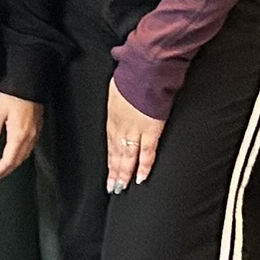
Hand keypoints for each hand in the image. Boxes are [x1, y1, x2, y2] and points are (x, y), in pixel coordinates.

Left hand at [0, 92, 40, 180]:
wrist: (30, 81)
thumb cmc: (13, 93)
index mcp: (19, 135)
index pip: (9, 160)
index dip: (0, 171)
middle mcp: (30, 136)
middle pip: (18, 160)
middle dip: (7, 170)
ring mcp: (36, 132)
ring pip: (25, 155)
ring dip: (14, 163)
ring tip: (3, 166)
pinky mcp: (38, 126)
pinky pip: (30, 146)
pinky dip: (21, 154)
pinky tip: (15, 151)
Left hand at [105, 79, 166, 193]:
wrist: (144, 71)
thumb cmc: (132, 76)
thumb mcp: (117, 89)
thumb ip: (119, 98)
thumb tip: (120, 94)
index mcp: (113, 117)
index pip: (110, 144)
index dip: (110, 159)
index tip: (109, 172)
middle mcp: (121, 127)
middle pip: (116, 154)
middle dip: (114, 172)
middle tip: (112, 187)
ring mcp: (135, 130)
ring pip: (127, 157)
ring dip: (124, 173)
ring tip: (121, 187)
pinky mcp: (151, 130)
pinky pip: (147, 152)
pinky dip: (144, 166)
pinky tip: (141, 178)